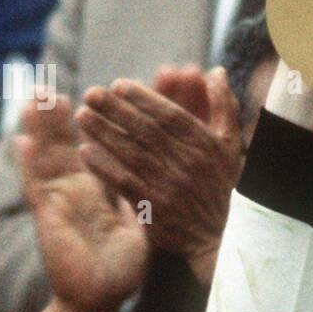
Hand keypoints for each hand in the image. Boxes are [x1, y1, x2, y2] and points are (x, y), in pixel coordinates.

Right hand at [16, 93, 149, 311]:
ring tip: (37, 97)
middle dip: (63, 114)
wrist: (103, 297)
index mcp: (98, 188)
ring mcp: (60, 200)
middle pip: (66, 143)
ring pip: (47, 156)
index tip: (112, 88)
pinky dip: (28, 163)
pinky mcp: (49, 216)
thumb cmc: (122, 266)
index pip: (98, 144)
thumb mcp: (140, 222)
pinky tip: (22, 141)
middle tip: (61, 82)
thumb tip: (158, 170)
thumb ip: (142, 193)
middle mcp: (76, 189)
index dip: (104, 118)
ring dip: (41, 128)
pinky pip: (36, 186)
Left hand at [75, 70, 241, 284]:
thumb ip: (223, 107)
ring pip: (131, 153)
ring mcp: (170, 187)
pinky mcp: (154, 209)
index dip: (143, 97)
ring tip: (82, 116)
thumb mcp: (230, 147)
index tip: (118, 85)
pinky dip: (103, 166)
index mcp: (207, 145)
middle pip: (146, 130)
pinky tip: (85, 151)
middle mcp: (189, 163)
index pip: (170, 115)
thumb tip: (215, 71)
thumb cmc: (219, 188)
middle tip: (91, 93)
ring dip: (104, 133)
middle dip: (116, 109)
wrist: (214, 240)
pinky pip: (123, 182)